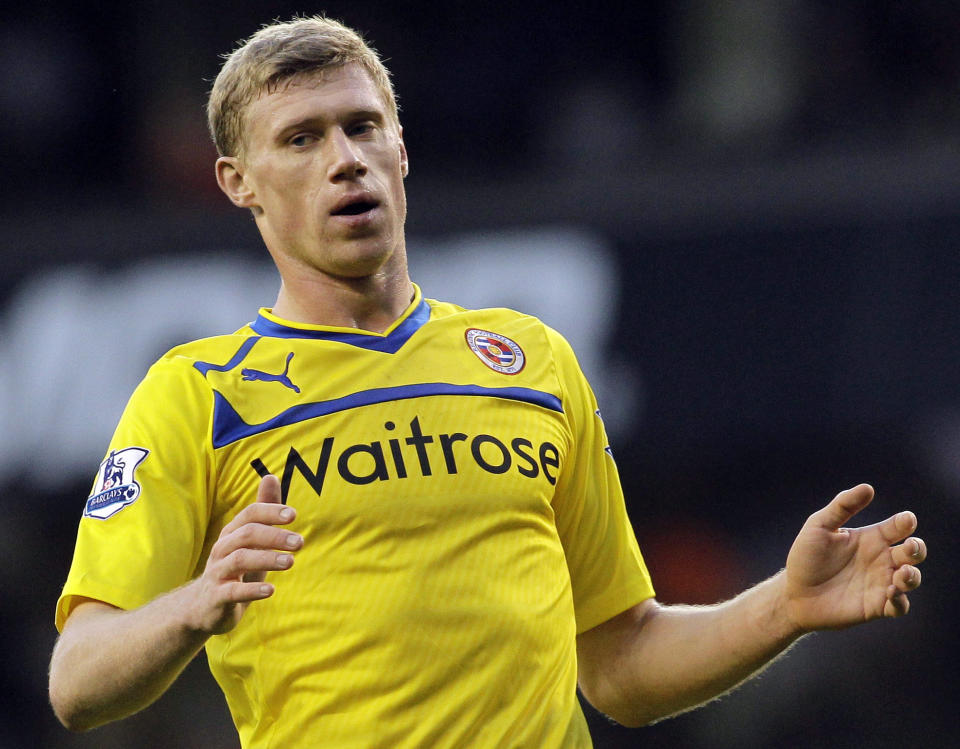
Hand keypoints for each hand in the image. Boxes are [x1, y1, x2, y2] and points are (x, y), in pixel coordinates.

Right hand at [184, 475, 301, 634]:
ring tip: (290, 562)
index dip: (270, 512)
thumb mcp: (250, 540)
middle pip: (246, 535)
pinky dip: (251, 590)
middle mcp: (222, 549)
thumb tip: (271, 476)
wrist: (203, 607)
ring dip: (267, 559)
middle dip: (274, 536)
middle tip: (300, 542)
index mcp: (232, 533)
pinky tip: (270, 590)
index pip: (249, 514)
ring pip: (239, 560)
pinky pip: (232, 591)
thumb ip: (263, 512)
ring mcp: (217, 573)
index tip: (293, 515)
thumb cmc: (235, 569)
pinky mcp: (216, 598)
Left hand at [783, 484, 925, 631]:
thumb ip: (842, 506)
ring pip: (911, 579)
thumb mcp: (819, 526)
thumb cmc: (806, 557)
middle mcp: (881, 560)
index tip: (906, 519)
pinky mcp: (876, 606)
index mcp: (871, 538)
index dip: (905, 522)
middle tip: (910, 546)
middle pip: (913, 552)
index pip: (898, 527)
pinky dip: (900, 601)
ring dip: (913, 576)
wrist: (794, 593)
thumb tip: (868, 487)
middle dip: (918, 548)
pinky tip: (891, 593)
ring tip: (903, 572)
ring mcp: (881, 583)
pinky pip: (899, 606)